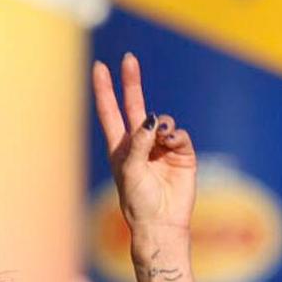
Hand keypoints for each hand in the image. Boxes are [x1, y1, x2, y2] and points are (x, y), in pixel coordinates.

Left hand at [92, 53, 196, 242]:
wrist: (162, 223)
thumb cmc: (138, 202)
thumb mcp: (131, 171)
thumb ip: (139, 143)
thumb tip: (153, 118)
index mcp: (121, 149)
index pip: (111, 112)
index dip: (105, 90)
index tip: (99, 67)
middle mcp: (140, 144)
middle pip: (135, 105)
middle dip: (132, 83)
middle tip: (128, 59)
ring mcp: (161, 147)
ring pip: (162, 121)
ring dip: (161, 126)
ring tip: (161, 142)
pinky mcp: (182, 153)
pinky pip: (179, 134)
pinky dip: (175, 136)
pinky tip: (172, 145)